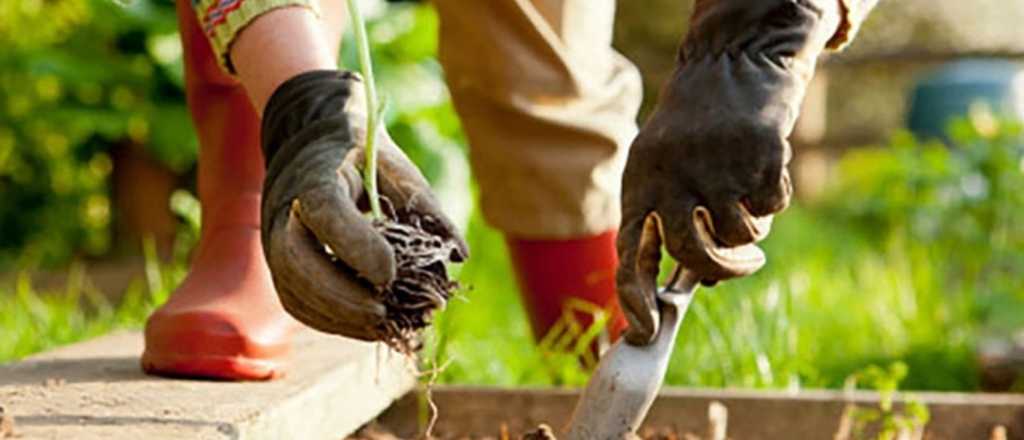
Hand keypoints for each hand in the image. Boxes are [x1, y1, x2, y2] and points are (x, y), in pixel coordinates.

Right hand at [260, 70, 467, 340]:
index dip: (357, 247)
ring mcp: (277, 244)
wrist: (310, 148)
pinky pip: (300, 304)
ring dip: (340, 317)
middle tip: (385, 314)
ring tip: (384, 327)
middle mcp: (286, 212)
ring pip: (296, 291)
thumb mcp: (396, 167)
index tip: (391, 274)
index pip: (327, 212)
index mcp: (316, 176)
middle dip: (343, 296)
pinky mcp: (281, 269)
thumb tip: (458, 254)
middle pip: (300, 262)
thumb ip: (425, 207)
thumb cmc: (361, 156)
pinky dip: (334, 321)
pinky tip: (368, 327)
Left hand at [617, 0, 841, 344]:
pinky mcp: (757, 156)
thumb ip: (673, 224)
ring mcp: (714, 166)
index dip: (634, 298)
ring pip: (740, 236)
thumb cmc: (691, 134)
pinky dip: (773, 198)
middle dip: (724, 270)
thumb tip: (698, 286)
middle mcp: (671, 177)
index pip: (631, 253)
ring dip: (752, 228)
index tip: (644, 332)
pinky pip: (772, 208)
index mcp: (640, 184)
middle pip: (694, 254)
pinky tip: (761, 167)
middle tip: (745, 267)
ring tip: (745, 192)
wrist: (728, 68)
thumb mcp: (666, 173)